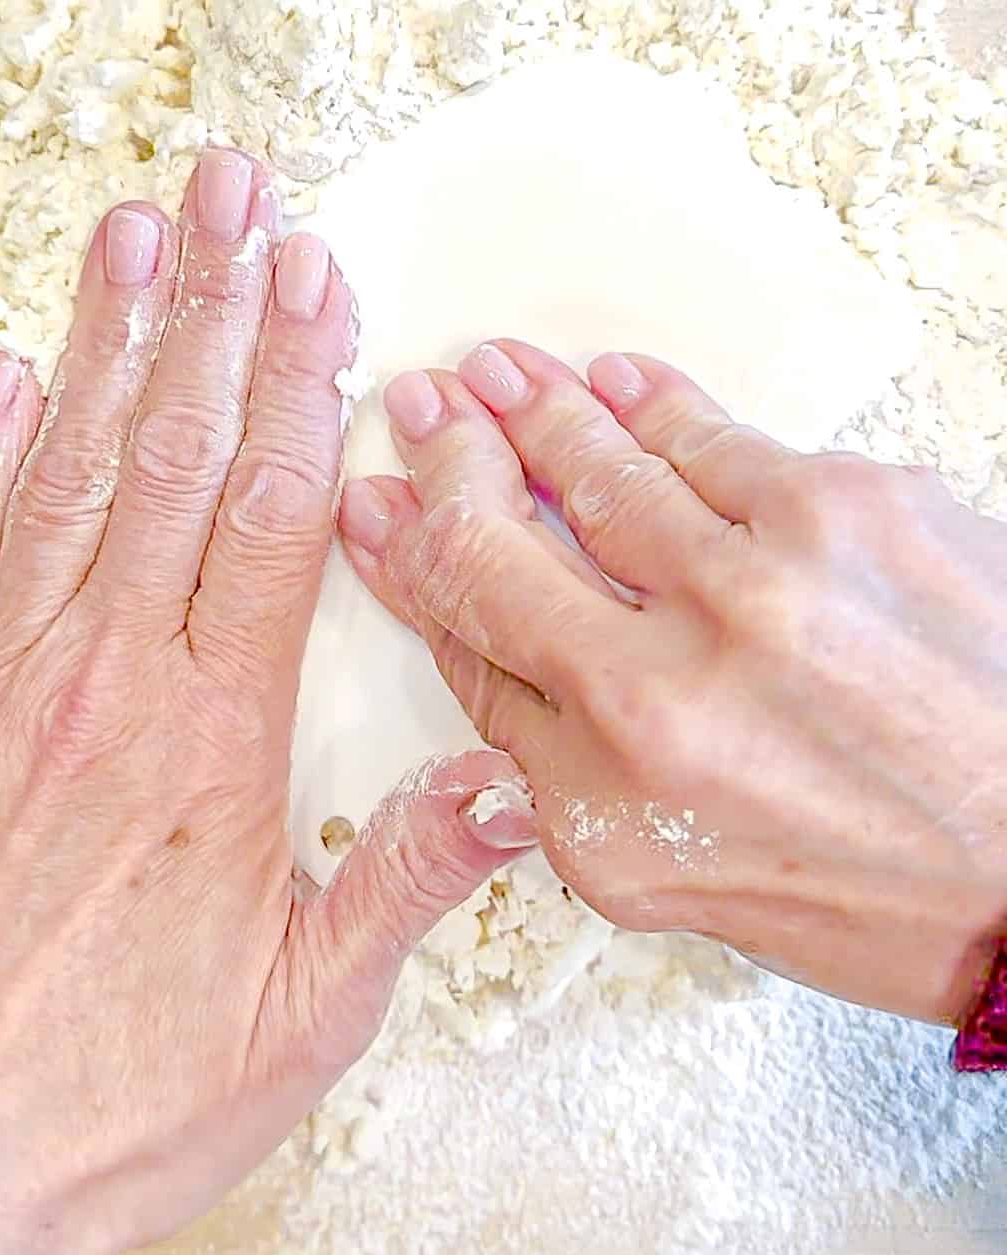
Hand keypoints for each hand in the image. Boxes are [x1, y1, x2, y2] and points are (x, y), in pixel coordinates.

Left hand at [0, 154, 536, 1254]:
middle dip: (212, 310)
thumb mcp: (300, 1016)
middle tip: (233, 191)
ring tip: (133, 232)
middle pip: (168, 456)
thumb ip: (406, 878)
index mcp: (207, 741)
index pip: (267, 514)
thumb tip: (512, 781)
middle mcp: (97, 683)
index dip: (296, 382)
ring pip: (59, 475)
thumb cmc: (111, 1101)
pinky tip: (2, 373)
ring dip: (102, 342)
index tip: (318, 279)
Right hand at [339, 338, 1006, 1025]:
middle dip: (453, 454)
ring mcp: (770, 578)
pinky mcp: (856, 509)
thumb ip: (546, 754)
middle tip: (427, 405)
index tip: (380, 503)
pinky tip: (620, 381)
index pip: (468, 620)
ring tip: (501, 369)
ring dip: (541, 407)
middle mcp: (678, 675)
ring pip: (609, 462)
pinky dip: (657, 401)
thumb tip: (469, 628)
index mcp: (619, 775)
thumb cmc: (873, 885)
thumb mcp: (664, 871)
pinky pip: (721, 435)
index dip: (406, 550)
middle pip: (509, 530)